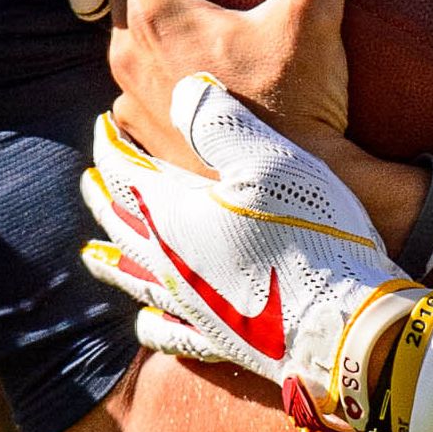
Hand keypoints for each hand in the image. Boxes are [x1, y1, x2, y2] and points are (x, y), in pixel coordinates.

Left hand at [79, 75, 419, 431]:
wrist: (341, 326)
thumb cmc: (309, 236)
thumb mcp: (270, 159)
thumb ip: (220, 123)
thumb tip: (184, 90)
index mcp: (172, 215)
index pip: (123, 172)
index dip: (110, 145)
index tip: (105, 125)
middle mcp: (167, 263)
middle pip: (119, 224)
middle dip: (104, 195)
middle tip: (91, 178)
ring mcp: (188, 307)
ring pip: (132, 277)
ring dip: (111, 257)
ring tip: (94, 252)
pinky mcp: (214, 340)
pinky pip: (163, 331)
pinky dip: (148, 319)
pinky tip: (146, 319)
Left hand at [107, 0, 374, 174]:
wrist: (283, 202)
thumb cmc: (290, 107)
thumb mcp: (312, 20)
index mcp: (155, 9)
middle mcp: (126, 49)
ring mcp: (128, 97)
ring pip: (125, 33)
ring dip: (151, 13)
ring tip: (198, 10)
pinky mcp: (140, 135)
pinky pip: (134, 85)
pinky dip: (156, 67)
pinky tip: (191, 73)